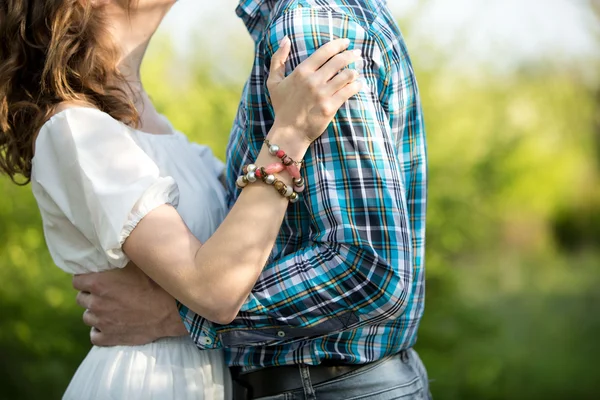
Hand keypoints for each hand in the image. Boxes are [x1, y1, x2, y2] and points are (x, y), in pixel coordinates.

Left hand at [72, 264, 187, 345]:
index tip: (96, 278)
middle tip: (107, 293)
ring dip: (97, 313)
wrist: (172, 311)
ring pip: (88, 317)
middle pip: (82, 299)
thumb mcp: (138, 263)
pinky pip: (95, 336)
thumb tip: (112, 248)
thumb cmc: (156, 284)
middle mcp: (96, 302)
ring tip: (112, 309)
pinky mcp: (110, 338)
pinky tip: (111, 324)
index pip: (77, 281)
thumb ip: (119, 259)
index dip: (86, 279)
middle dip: (92, 295)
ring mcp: (101, 322)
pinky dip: (101, 331)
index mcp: (98, 282)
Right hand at [267, 37, 362, 143]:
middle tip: (357, 54)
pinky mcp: (330, 106)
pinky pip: (349, 91)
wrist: (289, 132)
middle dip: (351, 55)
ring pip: (346, 75)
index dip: (338, 44)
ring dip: (354, 70)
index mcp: (301, 72)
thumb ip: (278, 59)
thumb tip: (286, 39)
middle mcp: (313, 80)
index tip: (346, 42)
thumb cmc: (282, 107)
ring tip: (358, 70)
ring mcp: (323, 94)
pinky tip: (359, 84)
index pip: (325, 52)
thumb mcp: (274, 82)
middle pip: (338, 61)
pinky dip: (356, 86)